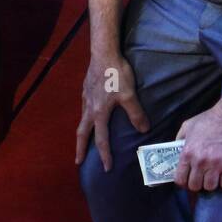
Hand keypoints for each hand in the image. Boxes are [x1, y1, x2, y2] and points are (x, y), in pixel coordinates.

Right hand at [75, 53, 148, 170]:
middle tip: (78, 161)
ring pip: (82, 120)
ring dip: (82, 133)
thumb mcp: (129, 95)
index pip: (102, 139)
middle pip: (82, 133)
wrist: (103, 53)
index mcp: (99, 113)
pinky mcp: (85, 89)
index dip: (104, 155)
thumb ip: (136, 113)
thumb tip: (143, 130)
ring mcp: (85, 99)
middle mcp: (89, 109)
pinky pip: (84, 108)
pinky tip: (90, 114)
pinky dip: (85, 117)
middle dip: (80, 149)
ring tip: (84, 139)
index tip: (106, 168)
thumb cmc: (116, 74)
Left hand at [172, 99, 221, 191]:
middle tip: (201, 178)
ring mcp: (216, 164)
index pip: (180, 179)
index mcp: (187, 152)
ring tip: (213, 176)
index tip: (186, 181)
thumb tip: (175, 151)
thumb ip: (180, 139)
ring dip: (211, 184)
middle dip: (197, 184)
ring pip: (210, 187)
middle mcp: (200, 161)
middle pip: (194, 186)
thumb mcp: (188, 126)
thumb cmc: (210, 118)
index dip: (182, 183)